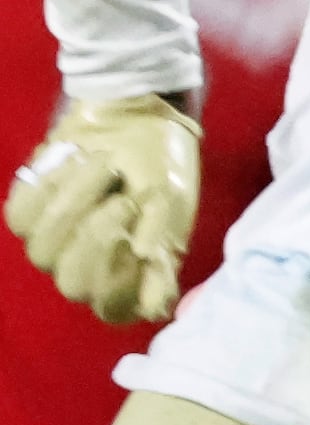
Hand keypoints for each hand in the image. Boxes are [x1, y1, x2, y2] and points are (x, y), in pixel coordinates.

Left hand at [8, 94, 202, 324]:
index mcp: (131, 275)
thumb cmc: (161, 165)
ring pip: (42, 251)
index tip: (135, 244)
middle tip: (124, 200)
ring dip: (75, 203)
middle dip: (96, 239)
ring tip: (102, 167)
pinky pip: (22, 217)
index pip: (112, 308)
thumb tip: (155, 307)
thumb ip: (162, 253)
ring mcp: (55, 243)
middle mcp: (89, 268)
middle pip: (71, 284)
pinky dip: (50, 186)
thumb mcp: (171, 206)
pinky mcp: (29, 214)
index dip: (117, 284)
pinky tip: (73, 163)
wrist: (133, 116)